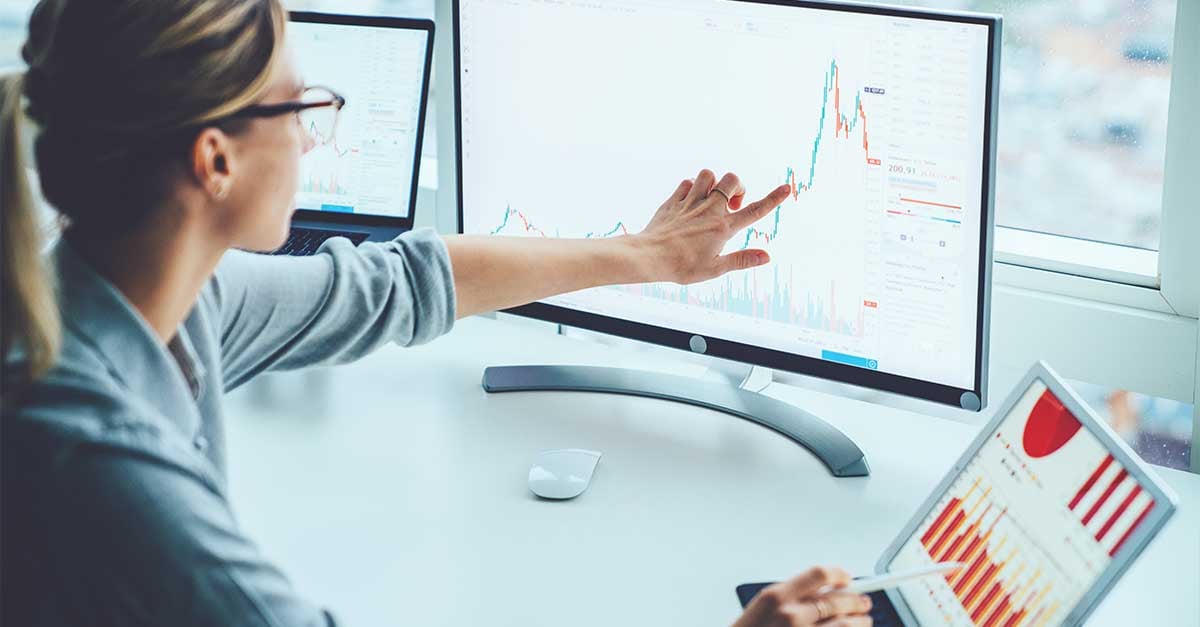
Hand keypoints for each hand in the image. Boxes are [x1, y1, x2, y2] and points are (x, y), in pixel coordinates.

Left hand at [634, 169, 790, 283]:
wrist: (649, 256)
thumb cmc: (681, 266)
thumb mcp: (714, 269)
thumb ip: (742, 260)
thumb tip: (767, 257)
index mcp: (723, 228)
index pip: (754, 211)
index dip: (773, 199)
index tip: (787, 188)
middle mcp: (709, 210)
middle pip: (732, 179)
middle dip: (737, 185)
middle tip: (732, 204)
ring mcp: (691, 203)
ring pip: (708, 174)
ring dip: (713, 183)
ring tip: (710, 199)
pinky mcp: (674, 201)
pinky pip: (687, 182)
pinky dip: (692, 187)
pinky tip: (690, 201)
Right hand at [732, 566, 873, 626]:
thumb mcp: (765, 606)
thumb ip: (794, 594)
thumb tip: (826, 588)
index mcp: (777, 596)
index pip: (820, 574)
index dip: (839, 574)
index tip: (847, 578)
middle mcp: (791, 616)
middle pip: (837, 600)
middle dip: (856, 600)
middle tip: (863, 601)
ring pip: (845, 624)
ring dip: (860, 621)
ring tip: (864, 620)